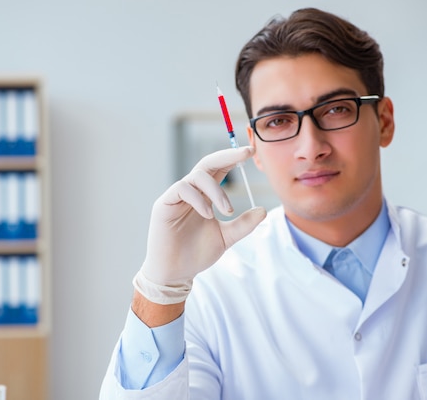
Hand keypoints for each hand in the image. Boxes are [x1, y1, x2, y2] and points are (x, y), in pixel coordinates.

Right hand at [135, 146, 266, 303]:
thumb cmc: (197, 254)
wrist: (176, 273)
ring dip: (216, 191)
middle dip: (227, 156)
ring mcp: (176, 197)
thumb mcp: (226, 238)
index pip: (219, 170)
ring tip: (227, 210)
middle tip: (245, 153)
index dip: (233, 159)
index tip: (251, 152)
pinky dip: (198, 199)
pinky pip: (181, 188)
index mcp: (205, 196)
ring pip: (196, 176)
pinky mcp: (163, 205)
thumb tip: (263, 210)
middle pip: (207, 164)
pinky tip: (208, 214)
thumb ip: (243, 224)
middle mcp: (191, 192)